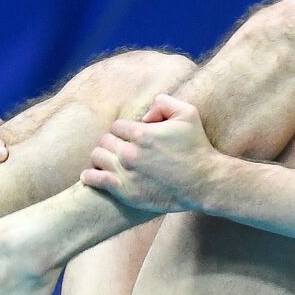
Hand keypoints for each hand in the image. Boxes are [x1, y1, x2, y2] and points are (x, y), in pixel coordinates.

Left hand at [80, 93, 219, 213]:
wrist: (204, 182)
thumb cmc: (197, 147)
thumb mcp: (188, 113)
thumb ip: (164, 102)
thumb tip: (146, 115)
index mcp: (141, 133)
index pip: (117, 126)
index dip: (123, 131)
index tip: (130, 138)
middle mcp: (130, 152)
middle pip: (105, 141)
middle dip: (113, 143)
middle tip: (121, 149)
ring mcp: (126, 173)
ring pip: (97, 157)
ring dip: (102, 157)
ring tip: (108, 160)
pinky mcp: (126, 192)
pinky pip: (96, 180)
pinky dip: (90, 176)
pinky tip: (90, 175)